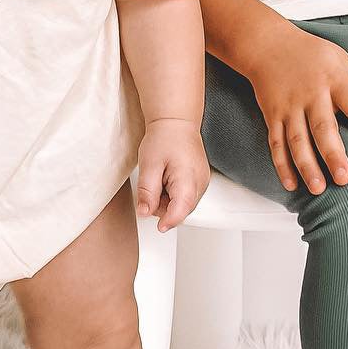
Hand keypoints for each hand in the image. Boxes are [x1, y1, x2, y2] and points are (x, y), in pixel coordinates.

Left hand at [134, 117, 211, 231]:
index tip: (158, 227)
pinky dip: (174, 193)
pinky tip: (167, 178)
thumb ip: (147, 192)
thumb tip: (145, 213)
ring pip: (184, 204)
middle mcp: (200, 183)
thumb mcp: (149, 165)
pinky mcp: (200, 179)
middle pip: (182, 210)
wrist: (176, 121)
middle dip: (164, 207)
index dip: (168, 221)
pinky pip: (187, 195)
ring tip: (160, 178)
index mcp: (189, 179)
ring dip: (169, 200)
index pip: (180, 212)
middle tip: (152, 187)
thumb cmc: (165, 138)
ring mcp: (202, 181)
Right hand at [245, 23, 347, 194]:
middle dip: (333, 155)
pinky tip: (291, 184)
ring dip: (306, 166)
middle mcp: (311, 94)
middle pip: (322, 128)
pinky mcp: (272, 115)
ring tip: (318, 189)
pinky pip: (276, 143)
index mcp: (333, 79)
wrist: (266, 44)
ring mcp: (289, 106)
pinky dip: (282, 165)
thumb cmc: (310, 53)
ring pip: (296, 140)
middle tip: (345, 179)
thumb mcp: (339, 58)